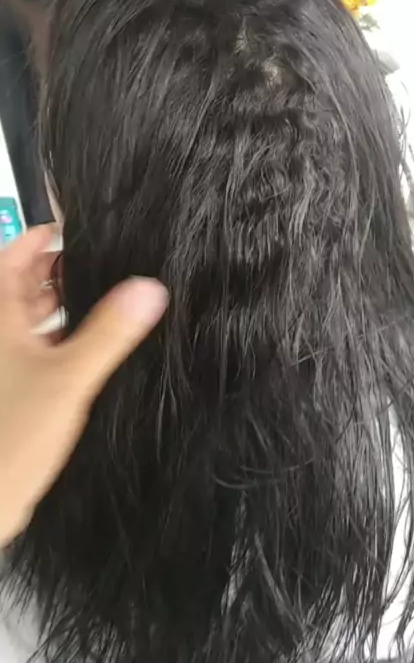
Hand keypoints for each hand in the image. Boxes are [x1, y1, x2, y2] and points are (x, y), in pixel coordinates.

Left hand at [0, 225, 168, 545]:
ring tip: (105, 298)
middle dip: (60, 271)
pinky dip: (59, 337)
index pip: (15, 257)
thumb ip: (110, 332)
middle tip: (104, 263)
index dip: (44, 239)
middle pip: (23, 285)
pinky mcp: (12, 386)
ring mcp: (4, 360)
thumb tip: (150, 289)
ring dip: (60, 305)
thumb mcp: (70, 377)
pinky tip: (89, 345)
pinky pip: (35, 347)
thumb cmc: (14, 432)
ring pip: (29, 318)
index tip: (78, 230)